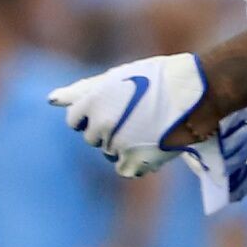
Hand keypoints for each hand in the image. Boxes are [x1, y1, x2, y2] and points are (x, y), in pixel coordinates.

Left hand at [50, 53, 210, 176]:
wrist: (196, 92)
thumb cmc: (157, 79)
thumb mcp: (115, 78)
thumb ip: (81, 91)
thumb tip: (50, 100)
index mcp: (91, 102)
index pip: (75, 120)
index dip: (94, 113)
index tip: (116, 106)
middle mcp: (99, 125)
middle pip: (92, 137)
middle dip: (108, 129)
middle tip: (136, 114)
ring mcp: (116, 145)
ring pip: (108, 152)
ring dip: (122, 144)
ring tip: (147, 127)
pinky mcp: (134, 162)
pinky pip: (124, 168)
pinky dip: (135, 160)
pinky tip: (150, 143)